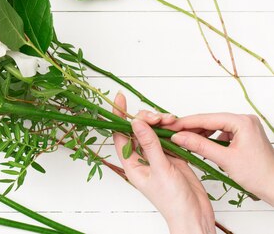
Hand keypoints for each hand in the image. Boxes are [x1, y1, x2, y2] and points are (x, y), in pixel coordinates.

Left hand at [112, 93, 215, 233]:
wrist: (195, 216)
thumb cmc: (174, 202)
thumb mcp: (161, 170)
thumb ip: (150, 144)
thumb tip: (136, 122)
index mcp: (132, 164)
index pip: (121, 135)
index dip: (119, 116)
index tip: (120, 99)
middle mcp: (143, 159)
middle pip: (138, 131)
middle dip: (146, 119)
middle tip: (157, 116)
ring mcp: (158, 158)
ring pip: (154, 133)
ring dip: (160, 123)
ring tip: (170, 120)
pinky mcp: (173, 158)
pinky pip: (169, 139)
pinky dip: (172, 131)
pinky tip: (177, 126)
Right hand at [164, 112, 273, 204]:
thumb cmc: (258, 175)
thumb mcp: (225, 159)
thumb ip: (199, 145)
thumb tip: (178, 136)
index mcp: (242, 122)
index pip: (207, 119)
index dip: (186, 123)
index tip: (169, 126)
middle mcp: (245, 120)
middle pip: (210, 121)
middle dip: (191, 128)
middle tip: (172, 133)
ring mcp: (245, 127)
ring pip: (215, 127)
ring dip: (200, 134)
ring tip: (184, 140)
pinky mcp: (244, 135)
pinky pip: (222, 132)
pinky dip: (210, 139)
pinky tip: (200, 145)